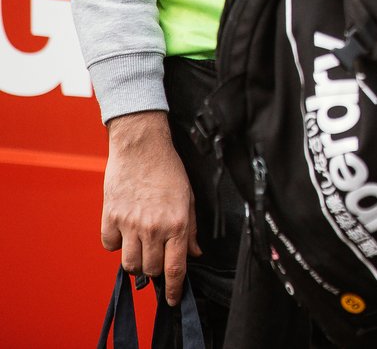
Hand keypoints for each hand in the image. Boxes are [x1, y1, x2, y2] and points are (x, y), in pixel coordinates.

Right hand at [101, 111, 199, 304]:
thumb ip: (191, 229)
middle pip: (151, 269)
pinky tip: (125, 231)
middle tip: (158, 255)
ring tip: (141, 246)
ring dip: (136, 261)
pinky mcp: (110, 217)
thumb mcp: (189, 198)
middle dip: (156, 268)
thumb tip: (194, 253)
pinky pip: (110, 246)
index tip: (174, 300)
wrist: (142, 147)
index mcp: (177, 223)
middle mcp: (153, 227)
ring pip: (129, 263)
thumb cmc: (169, 170)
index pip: (176, 268)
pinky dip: (116, 244)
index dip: (176, 289)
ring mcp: (130, 224)